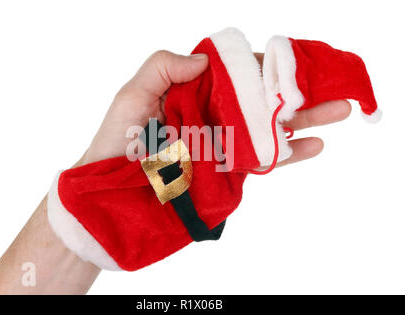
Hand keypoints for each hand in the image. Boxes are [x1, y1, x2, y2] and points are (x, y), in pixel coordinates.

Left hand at [82, 51, 350, 166]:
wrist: (111, 197)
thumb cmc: (114, 145)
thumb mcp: (131, 97)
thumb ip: (162, 68)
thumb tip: (203, 61)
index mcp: (192, 94)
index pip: (235, 73)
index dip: (264, 65)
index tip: (291, 61)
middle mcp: (212, 116)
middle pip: (260, 99)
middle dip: (296, 90)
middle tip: (333, 84)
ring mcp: (221, 145)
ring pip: (268, 128)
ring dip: (305, 118)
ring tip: (339, 110)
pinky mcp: (226, 173)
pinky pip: (261, 161)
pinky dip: (289, 153)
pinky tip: (314, 144)